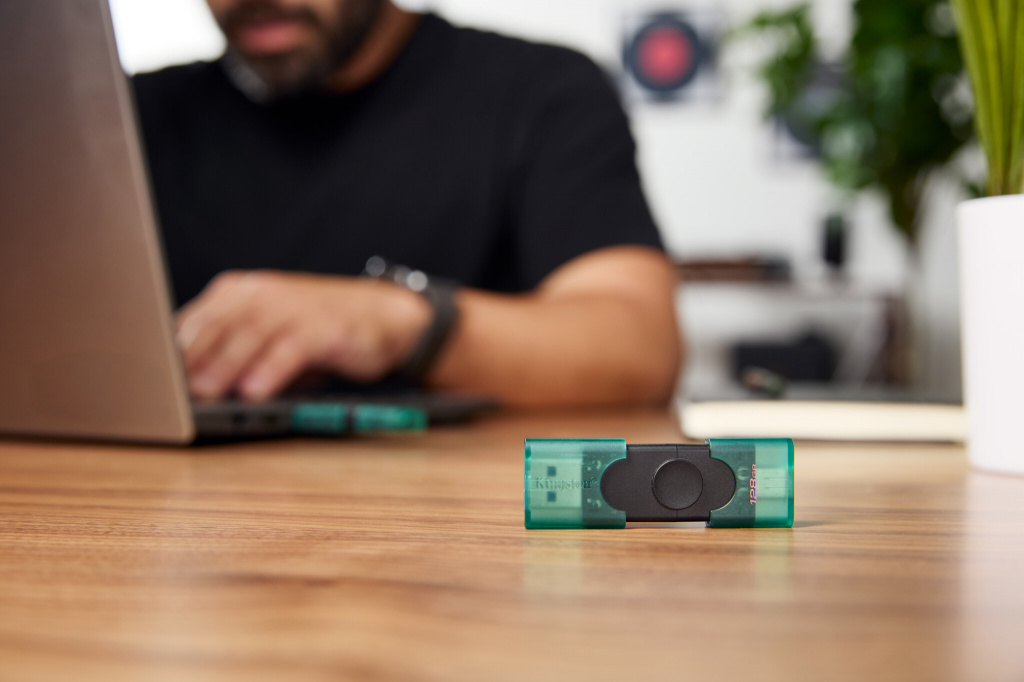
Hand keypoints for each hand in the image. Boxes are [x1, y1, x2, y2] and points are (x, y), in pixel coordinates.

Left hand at [176, 270, 430, 400]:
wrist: (382, 315)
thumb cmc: (316, 330)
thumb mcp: (267, 336)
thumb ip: (231, 352)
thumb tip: (186, 388)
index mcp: (239, 294)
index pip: (195, 320)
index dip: (171, 351)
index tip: (150, 378)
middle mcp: (263, 294)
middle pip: (218, 324)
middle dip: (192, 358)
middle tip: (170, 388)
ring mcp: (295, 307)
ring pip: (251, 334)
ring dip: (225, 364)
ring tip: (205, 392)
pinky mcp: (325, 327)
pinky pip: (292, 348)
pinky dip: (271, 370)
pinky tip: (256, 390)